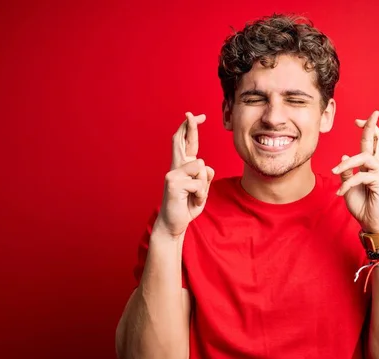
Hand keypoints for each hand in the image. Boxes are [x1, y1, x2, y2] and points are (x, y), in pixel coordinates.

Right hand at [155, 112, 214, 237]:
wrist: (175, 224)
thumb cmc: (187, 206)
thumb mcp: (202, 190)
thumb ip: (205, 178)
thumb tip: (206, 167)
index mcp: (182, 167)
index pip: (186, 143)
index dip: (190, 128)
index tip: (194, 115)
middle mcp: (176, 167)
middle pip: (181, 140)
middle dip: (189, 127)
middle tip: (192, 114)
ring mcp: (173, 174)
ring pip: (201, 167)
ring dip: (204, 185)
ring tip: (195, 196)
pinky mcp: (173, 183)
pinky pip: (199, 183)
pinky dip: (201, 195)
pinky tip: (191, 201)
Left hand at [332, 110, 378, 232]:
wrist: (371, 223)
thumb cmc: (361, 206)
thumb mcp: (348, 187)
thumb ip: (347, 172)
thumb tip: (344, 156)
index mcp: (370, 166)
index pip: (371, 143)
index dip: (367, 130)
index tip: (358, 120)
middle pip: (378, 141)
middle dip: (372, 126)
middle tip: (368, 116)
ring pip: (363, 157)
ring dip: (346, 163)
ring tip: (335, 171)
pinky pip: (361, 176)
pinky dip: (348, 183)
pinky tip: (341, 192)